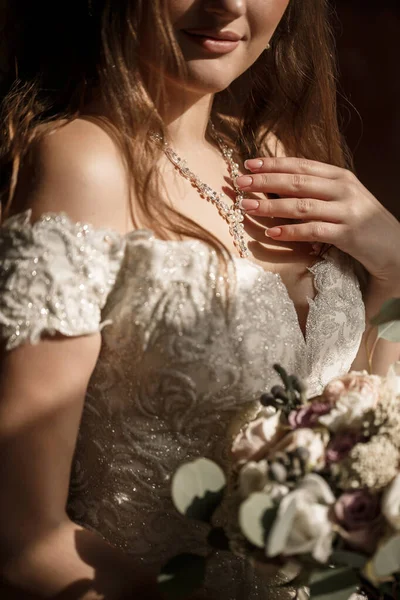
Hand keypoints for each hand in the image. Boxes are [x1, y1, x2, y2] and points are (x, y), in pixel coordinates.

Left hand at [236, 158, 399, 284]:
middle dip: (265, 181)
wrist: (394, 247)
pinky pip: (313, 230)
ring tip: (247, 206)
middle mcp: (343, 189)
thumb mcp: (342, 199)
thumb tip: (280, 186)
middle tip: (239, 183)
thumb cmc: (362, 223)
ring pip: (301, 205)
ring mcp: (347, 210)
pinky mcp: (348, 233)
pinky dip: (291, 231)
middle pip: (297, 181)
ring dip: (271, 206)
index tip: (249, 164)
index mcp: (340, 177)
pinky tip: (273, 232)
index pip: (301, 165)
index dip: (274, 164)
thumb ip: (317, 190)